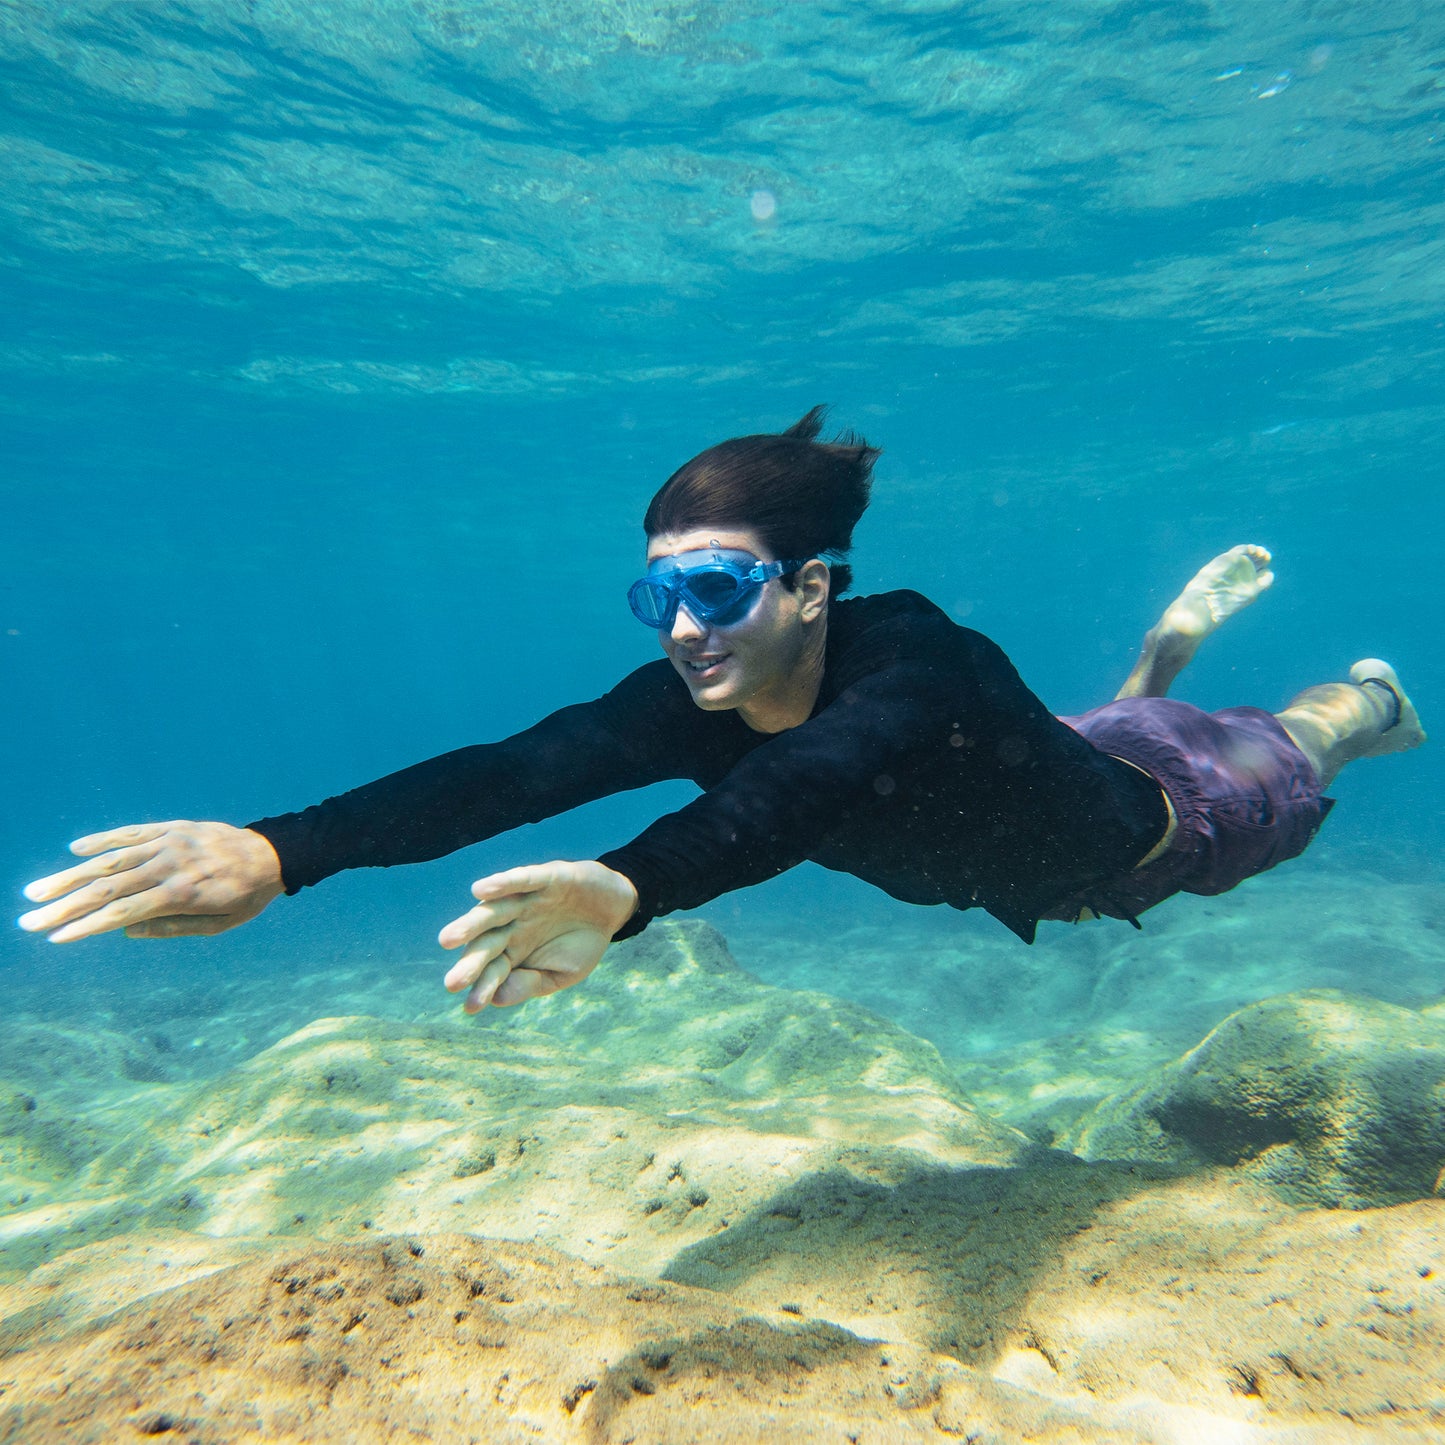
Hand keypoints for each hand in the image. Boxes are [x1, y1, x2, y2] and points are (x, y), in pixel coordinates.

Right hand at [19, 821, 284, 941]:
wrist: (273, 854)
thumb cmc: (247, 897)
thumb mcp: (218, 924)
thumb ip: (171, 928)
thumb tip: (124, 930)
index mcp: (182, 893)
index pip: (123, 912)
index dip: (86, 926)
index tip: (56, 937)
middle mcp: (171, 864)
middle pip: (108, 887)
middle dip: (64, 905)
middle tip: (29, 920)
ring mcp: (169, 842)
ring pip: (112, 859)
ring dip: (71, 875)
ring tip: (38, 890)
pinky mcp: (173, 827)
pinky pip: (133, 832)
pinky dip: (103, 839)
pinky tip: (76, 850)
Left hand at [439, 860, 638, 1012]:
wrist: (614, 907)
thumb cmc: (581, 943)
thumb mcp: (564, 973)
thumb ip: (532, 984)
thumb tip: (498, 998)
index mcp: (513, 951)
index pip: (493, 971)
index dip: (483, 988)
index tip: (471, 1008)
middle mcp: (512, 925)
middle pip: (486, 943)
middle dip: (470, 962)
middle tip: (452, 983)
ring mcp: (526, 900)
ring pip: (493, 911)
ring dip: (471, 924)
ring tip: (448, 939)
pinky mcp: (545, 878)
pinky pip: (521, 880)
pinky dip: (502, 883)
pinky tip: (480, 890)